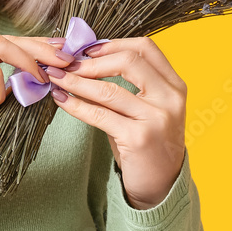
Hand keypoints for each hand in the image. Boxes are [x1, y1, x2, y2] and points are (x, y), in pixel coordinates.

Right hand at [0, 34, 75, 157]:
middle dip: (38, 46)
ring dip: (27, 61)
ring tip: (42, 79)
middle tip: (65, 59)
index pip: (3, 41)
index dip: (33, 43)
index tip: (59, 49)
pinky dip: (1, 94)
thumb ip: (7, 86)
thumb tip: (43, 74)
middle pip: (3, 38)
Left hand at [49, 36, 186, 209]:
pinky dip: (76, 105)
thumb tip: (85, 58)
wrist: (161, 186)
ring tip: (56, 78)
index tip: (87, 50)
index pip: (146, 48)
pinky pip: (99, 114)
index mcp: (174, 85)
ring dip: (76, 81)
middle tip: (66, 64)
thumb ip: (128, 83)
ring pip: (109, 89)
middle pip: (128, 61)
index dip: (113, 44)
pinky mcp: (138, 138)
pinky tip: (61, 100)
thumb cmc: (147, 142)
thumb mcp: (147, 107)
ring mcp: (157, 118)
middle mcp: (170, 99)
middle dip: (91, 61)